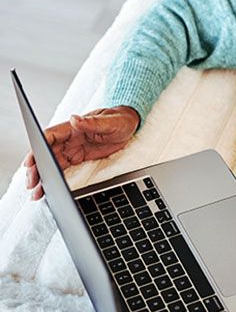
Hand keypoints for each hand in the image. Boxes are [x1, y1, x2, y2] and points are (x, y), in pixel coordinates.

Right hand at [24, 106, 140, 200]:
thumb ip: (92, 122)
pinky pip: (62, 168)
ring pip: (51, 163)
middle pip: (46, 152)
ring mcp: (72, 148)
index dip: (37, 148)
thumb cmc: (120, 119)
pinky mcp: (78, 157)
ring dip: (42, 176)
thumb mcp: (111, 121)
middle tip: (31, 183)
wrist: (130, 125)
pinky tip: (47, 189)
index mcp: (72, 127)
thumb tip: (74, 119)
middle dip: (36, 168)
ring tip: (36, 192)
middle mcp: (69, 138)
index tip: (30, 162)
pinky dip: (53, 178)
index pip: (49, 136)